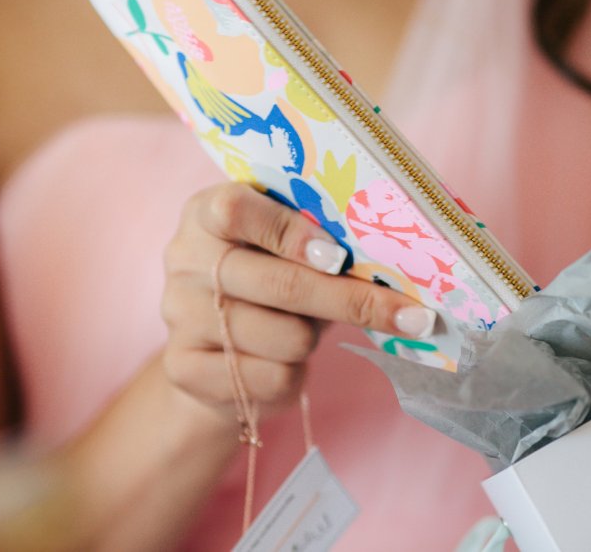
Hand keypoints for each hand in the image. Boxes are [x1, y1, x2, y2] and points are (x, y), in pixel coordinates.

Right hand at [160, 182, 437, 415]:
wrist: (215, 351)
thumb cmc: (270, 278)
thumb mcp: (290, 248)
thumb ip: (324, 240)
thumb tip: (403, 259)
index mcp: (207, 212)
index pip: (235, 211)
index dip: (291, 233)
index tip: (341, 257)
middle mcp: (184, 259)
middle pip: (279, 284)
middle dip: (351, 300)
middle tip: (411, 315)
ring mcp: (179, 315)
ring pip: (285, 337)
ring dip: (313, 338)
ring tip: (305, 329)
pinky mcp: (184, 367)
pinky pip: (271, 378)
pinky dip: (295, 374)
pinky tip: (284, 362)